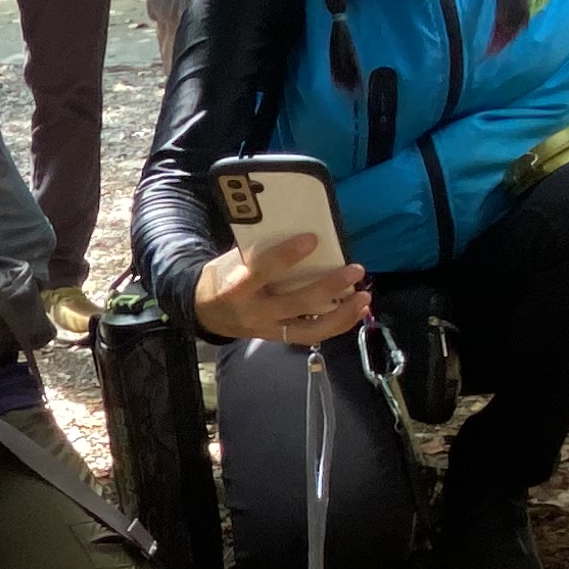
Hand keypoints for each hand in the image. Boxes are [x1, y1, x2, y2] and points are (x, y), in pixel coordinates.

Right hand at [192, 230, 368, 346]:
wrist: (205, 313)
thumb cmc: (223, 277)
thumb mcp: (231, 260)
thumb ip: (259, 252)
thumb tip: (299, 229)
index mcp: (236, 287)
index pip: (262, 271)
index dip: (286, 255)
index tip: (312, 239)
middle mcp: (254, 312)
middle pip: (297, 303)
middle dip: (329, 287)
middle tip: (355, 270)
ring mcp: (268, 329)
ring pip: (310, 329)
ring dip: (342, 315)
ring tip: (364, 299)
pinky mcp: (279, 338)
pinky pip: (311, 334)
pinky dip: (337, 324)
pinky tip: (356, 311)